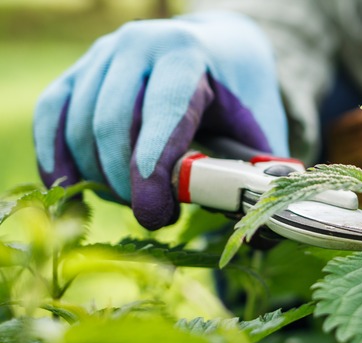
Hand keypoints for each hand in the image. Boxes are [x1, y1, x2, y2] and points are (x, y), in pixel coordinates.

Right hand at [33, 11, 288, 229]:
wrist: (218, 52)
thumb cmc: (241, 98)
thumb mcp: (261, 128)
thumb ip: (259, 173)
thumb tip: (265, 233)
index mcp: (188, 55)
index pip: (163, 113)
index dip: (152, 168)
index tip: (153, 213)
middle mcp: (139, 46)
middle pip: (112, 122)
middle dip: (126, 182)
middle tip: (155, 216)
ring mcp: (104, 55)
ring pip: (79, 123)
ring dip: (99, 176)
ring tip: (133, 201)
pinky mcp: (80, 70)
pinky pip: (52, 113)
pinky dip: (55, 155)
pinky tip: (71, 188)